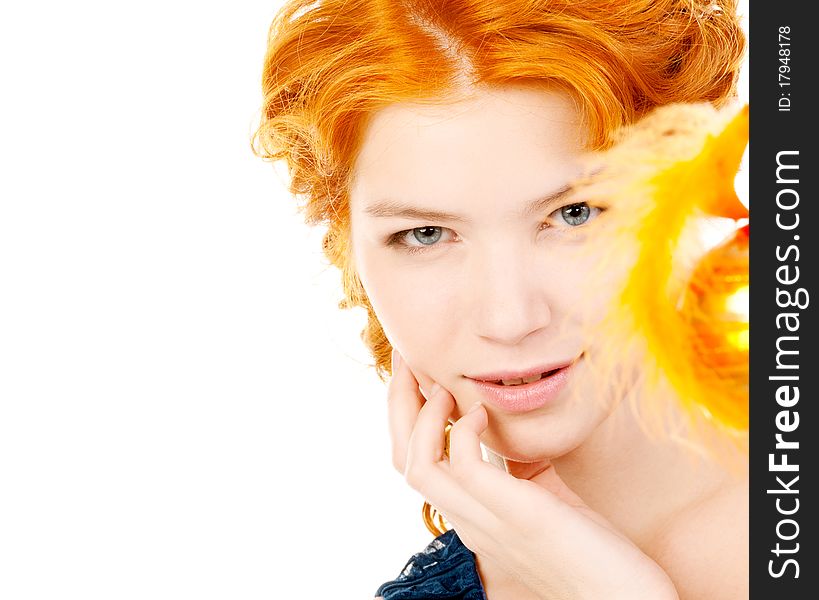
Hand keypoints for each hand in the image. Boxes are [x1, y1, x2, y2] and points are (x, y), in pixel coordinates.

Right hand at [387, 351, 678, 599]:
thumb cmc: (593, 552)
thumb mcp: (545, 499)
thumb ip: (517, 471)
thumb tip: (502, 431)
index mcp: (473, 516)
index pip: (413, 464)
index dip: (406, 416)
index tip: (418, 375)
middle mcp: (470, 522)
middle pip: (402, 459)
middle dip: (398, 404)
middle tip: (407, 362)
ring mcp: (490, 522)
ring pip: (418, 465)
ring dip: (421, 415)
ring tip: (441, 387)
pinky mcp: (520, 517)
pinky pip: (464, 467)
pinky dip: (462, 432)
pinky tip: (480, 414)